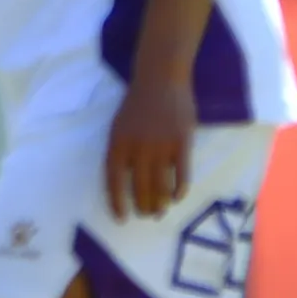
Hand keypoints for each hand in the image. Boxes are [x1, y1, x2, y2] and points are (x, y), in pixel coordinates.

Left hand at [104, 76, 195, 218]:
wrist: (161, 78)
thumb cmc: (138, 104)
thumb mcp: (119, 126)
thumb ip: (120, 152)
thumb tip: (123, 183)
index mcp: (118, 143)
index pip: (114, 181)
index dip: (117, 203)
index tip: (122, 218)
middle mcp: (138, 147)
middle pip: (139, 187)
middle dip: (143, 206)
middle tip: (147, 214)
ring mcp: (161, 144)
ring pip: (160, 184)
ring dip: (160, 203)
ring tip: (161, 210)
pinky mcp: (182, 141)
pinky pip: (181, 173)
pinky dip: (179, 188)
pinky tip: (178, 196)